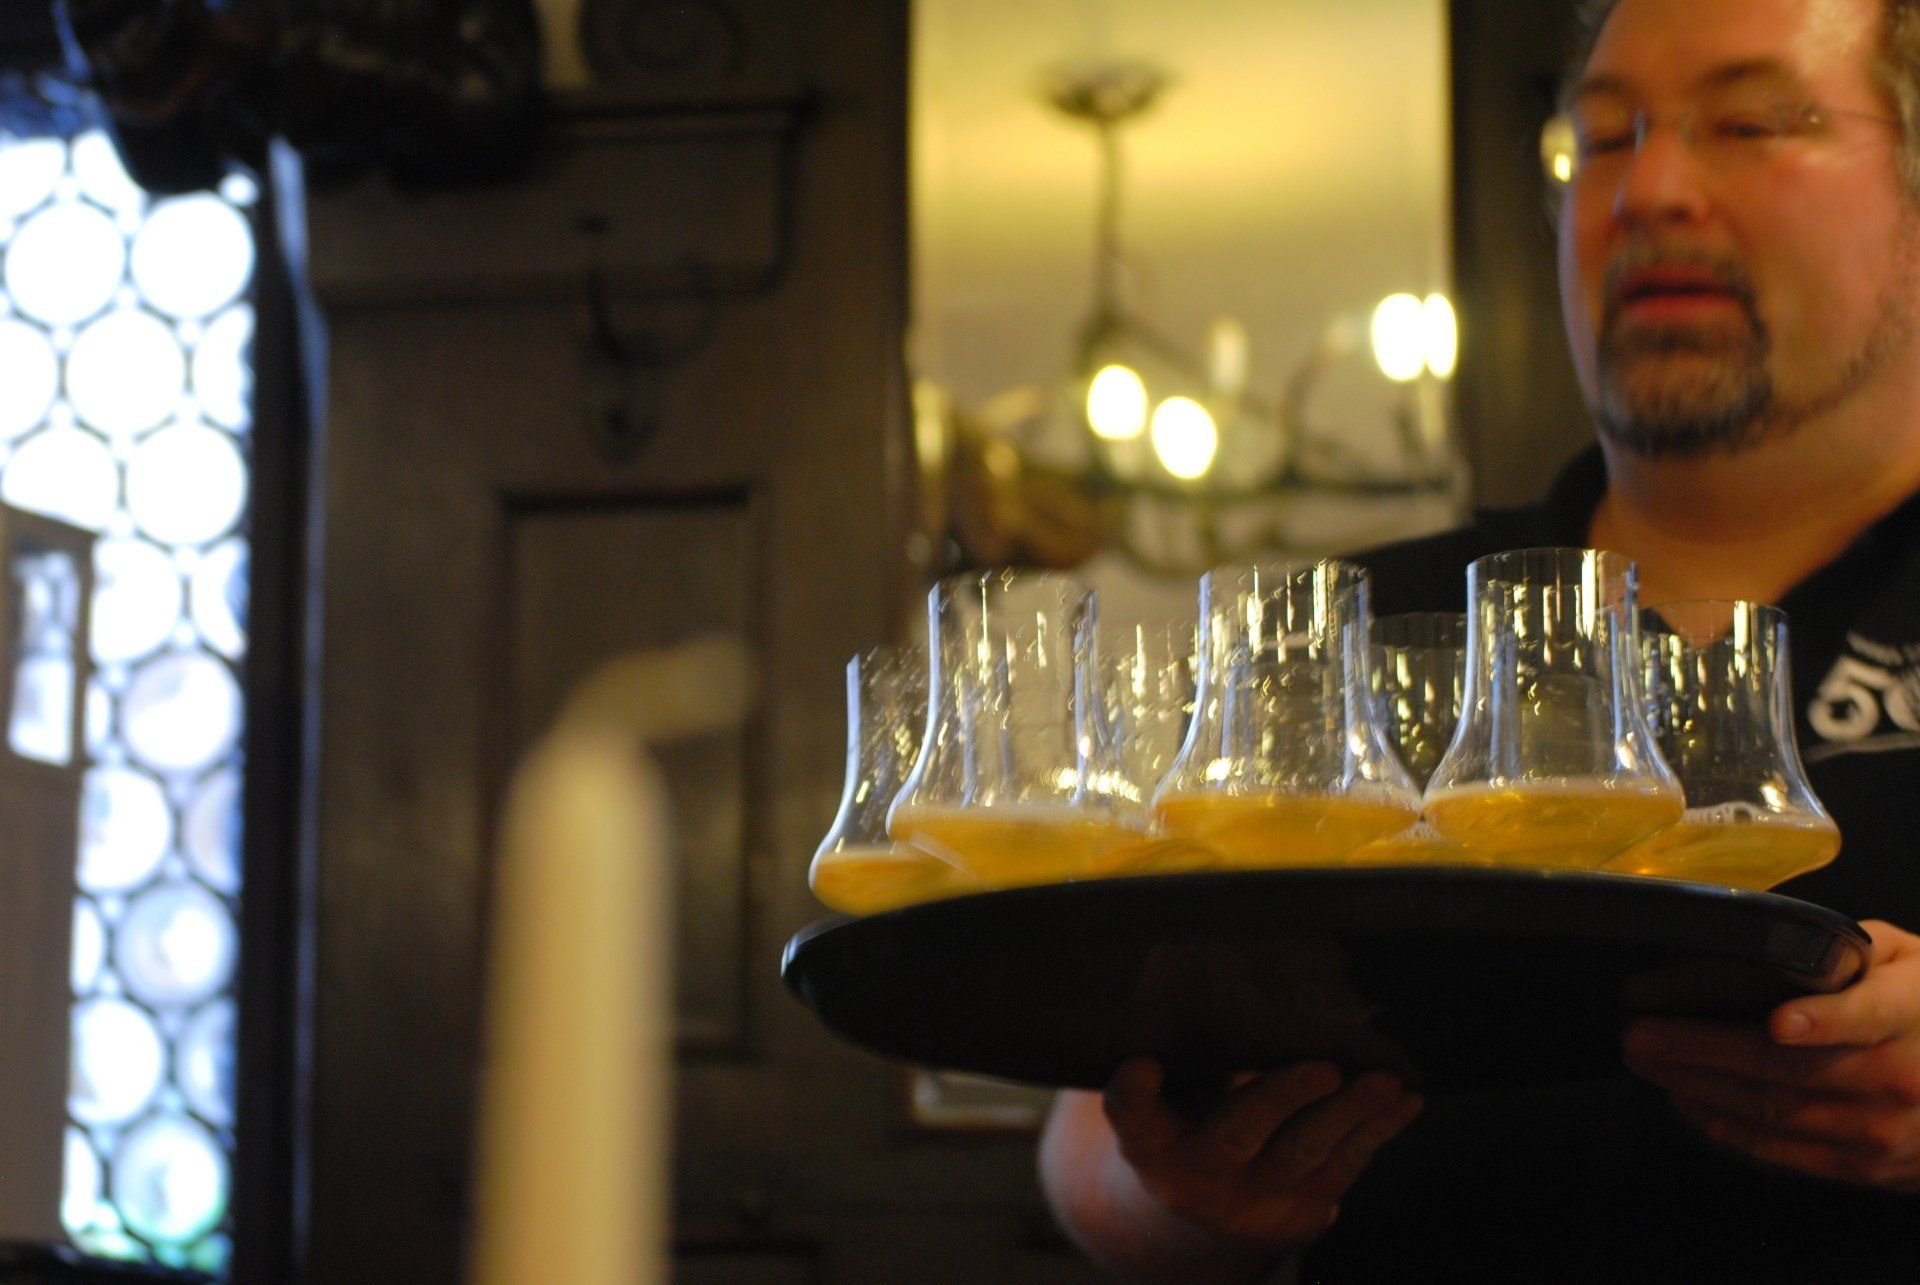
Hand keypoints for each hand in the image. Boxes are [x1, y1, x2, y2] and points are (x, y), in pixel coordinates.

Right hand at [1101, 1057, 1423, 1255]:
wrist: (1211, 1197)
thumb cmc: (1187, 1108)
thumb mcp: (1166, 1082)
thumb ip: (1174, 1033)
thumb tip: (1227, 948)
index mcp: (1148, 1137)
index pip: (1132, 1114)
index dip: (1134, 1094)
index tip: (1143, 1068)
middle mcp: (1193, 1175)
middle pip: (1235, 1133)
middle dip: (1281, 1097)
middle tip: (1322, 1067)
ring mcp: (1252, 1199)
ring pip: (1303, 1150)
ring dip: (1348, 1112)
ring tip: (1383, 1081)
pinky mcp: (1302, 1211)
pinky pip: (1345, 1168)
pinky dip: (1377, 1130)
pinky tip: (1403, 1099)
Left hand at [1623, 920, 1919, 1191]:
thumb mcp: (1904, 961)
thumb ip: (1842, 952)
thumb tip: (1746, 945)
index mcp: (1914, 1012)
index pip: (1870, 1016)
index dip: (1826, 1021)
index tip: (1778, 1023)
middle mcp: (1901, 1077)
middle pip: (1792, 1070)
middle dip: (1704, 1051)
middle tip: (1638, 1032)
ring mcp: (1881, 1132)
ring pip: (1775, 1113)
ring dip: (1698, 1087)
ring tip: (1645, 1059)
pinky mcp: (1861, 1168)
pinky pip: (1782, 1151)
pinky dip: (1725, 1126)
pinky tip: (1684, 1099)